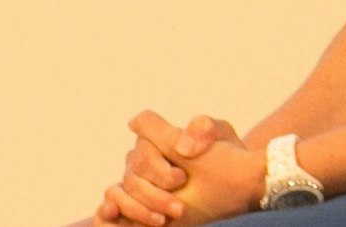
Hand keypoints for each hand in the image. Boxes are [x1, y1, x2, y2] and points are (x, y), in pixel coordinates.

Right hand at [93, 116, 241, 223]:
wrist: (240, 183)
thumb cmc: (228, 155)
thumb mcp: (221, 134)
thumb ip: (204, 127)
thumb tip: (181, 147)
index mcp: (157, 141)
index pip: (141, 147)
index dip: (157, 166)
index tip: (181, 178)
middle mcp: (143, 161)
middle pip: (131, 173)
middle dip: (154, 193)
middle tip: (180, 208)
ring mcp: (140, 184)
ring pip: (119, 192)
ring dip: (138, 207)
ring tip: (161, 221)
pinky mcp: (138, 206)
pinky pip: (111, 206)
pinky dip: (106, 214)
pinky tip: (112, 215)